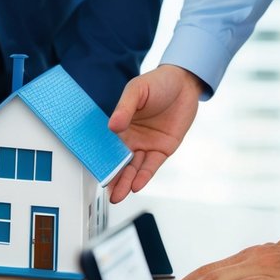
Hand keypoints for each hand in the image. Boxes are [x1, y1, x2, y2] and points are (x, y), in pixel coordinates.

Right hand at [108, 65, 206, 202]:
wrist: (185, 83)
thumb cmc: (157, 82)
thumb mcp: (137, 90)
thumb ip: (125, 108)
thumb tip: (113, 126)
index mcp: (119, 125)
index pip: (106, 146)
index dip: (100, 159)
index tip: (93, 170)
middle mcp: (130, 138)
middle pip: (118, 161)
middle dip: (112, 178)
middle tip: (105, 191)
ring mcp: (146, 145)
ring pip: (133, 168)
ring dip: (126, 182)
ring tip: (117, 196)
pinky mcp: (162, 149)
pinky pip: (151, 166)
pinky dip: (143, 176)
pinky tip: (136, 185)